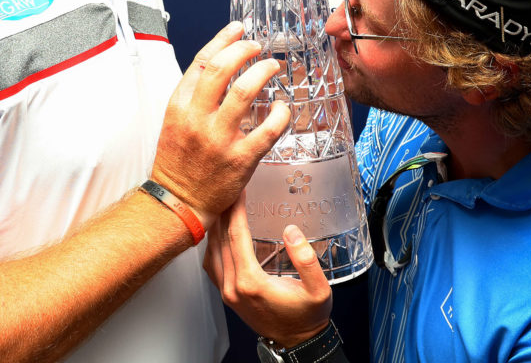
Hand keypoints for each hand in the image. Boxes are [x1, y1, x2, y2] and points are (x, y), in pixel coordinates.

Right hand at [151, 22, 290, 223]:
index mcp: (179, 106)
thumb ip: (195, 95)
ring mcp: (219, 139)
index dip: (223, 39)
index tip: (239, 28)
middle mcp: (197, 119)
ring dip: (263, 72)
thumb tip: (223, 66)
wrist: (178, 202)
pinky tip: (281, 108)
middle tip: (258, 48)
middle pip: (223, 69)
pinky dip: (280, 113)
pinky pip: (268, 129)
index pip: (203, 62)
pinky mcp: (241, 159)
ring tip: (272, 67)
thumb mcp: (175, 120)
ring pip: (244, 91)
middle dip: (245, 50)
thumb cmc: (179, 161)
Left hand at [204, 194, 332, 347]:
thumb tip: (291, 231)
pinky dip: (212, 243)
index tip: (239, 189)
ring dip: (216, 225)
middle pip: (220, 239)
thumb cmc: (307, 317)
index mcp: (251, 282)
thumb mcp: (318, 290)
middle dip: (225, 210)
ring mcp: (227, 292)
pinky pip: (211, 264)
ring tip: (224, 204)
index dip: (236, 209)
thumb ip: (307, 260)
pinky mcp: (227, 295)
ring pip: (211, 250)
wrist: (298, 342)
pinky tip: (219, 232)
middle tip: (230, 188)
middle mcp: (233, 287)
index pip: (236, 235)